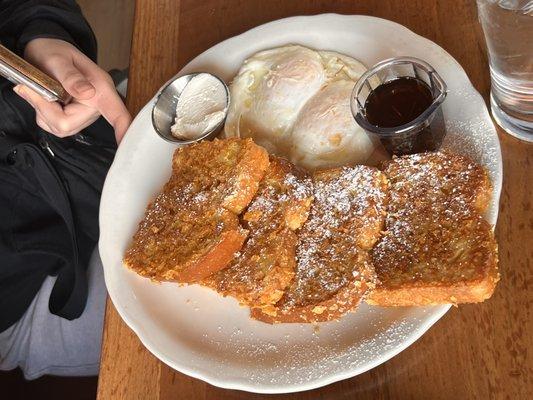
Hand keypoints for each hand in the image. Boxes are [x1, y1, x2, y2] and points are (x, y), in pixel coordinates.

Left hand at [14, 38, 130, 143]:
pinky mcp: (72, 122)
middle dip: (45, 108)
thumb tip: (87, 92)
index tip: (125, 141)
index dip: (123, 129)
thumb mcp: (58, 59)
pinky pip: (52, 126)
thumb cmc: (55, 53)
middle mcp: (95, 107)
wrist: (46, 55)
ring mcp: (83, 117)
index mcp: (100, 90)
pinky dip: (42, 113)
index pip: (116, 114)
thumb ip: (71, 76)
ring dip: (42, 110)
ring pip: (59, 127)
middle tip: (37, 88)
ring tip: (43, 91)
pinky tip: (46, 99)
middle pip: (68, 123)